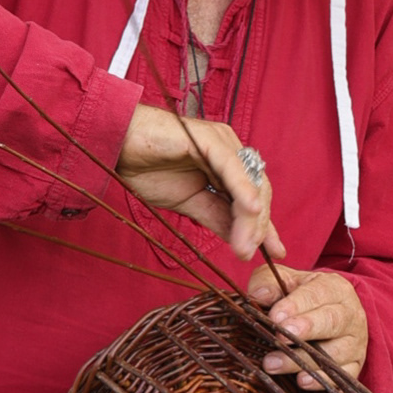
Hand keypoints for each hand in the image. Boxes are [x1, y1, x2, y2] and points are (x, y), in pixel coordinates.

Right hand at [114, 105, 282, 258]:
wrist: (117, 145)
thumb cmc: (147, 169)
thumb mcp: (189, 204)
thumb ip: (216, 218)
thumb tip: (242, 241)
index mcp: (228, 165)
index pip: (254, 198)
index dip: (264, 226)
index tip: (275, 252)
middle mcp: (231, 151)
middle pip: (258, 191)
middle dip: (258, 227)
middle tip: (248, 254)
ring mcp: (223, 142)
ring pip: (249, 182)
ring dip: (250, 218)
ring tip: (245, 246)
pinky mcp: (210, 138)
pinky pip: (232, 167)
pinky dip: (243, 190)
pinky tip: (249, 211)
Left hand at [247, 262, 367, 388]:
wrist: (328, 316)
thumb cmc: (302, 298)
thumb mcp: (286, 282)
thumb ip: (270, 283)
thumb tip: (257, 295)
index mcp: (336, 288)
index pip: (317, 294)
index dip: (295, 306)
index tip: (274, 317)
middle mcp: (351, 314)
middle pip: (332, 321)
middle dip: (306, 329)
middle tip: (279, 338)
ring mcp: (355, 342)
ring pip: (334, 353)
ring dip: (304, 360)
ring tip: (273, 364)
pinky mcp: (354, 365)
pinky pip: (342, 376)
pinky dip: (322, 381)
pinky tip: (301, 381)